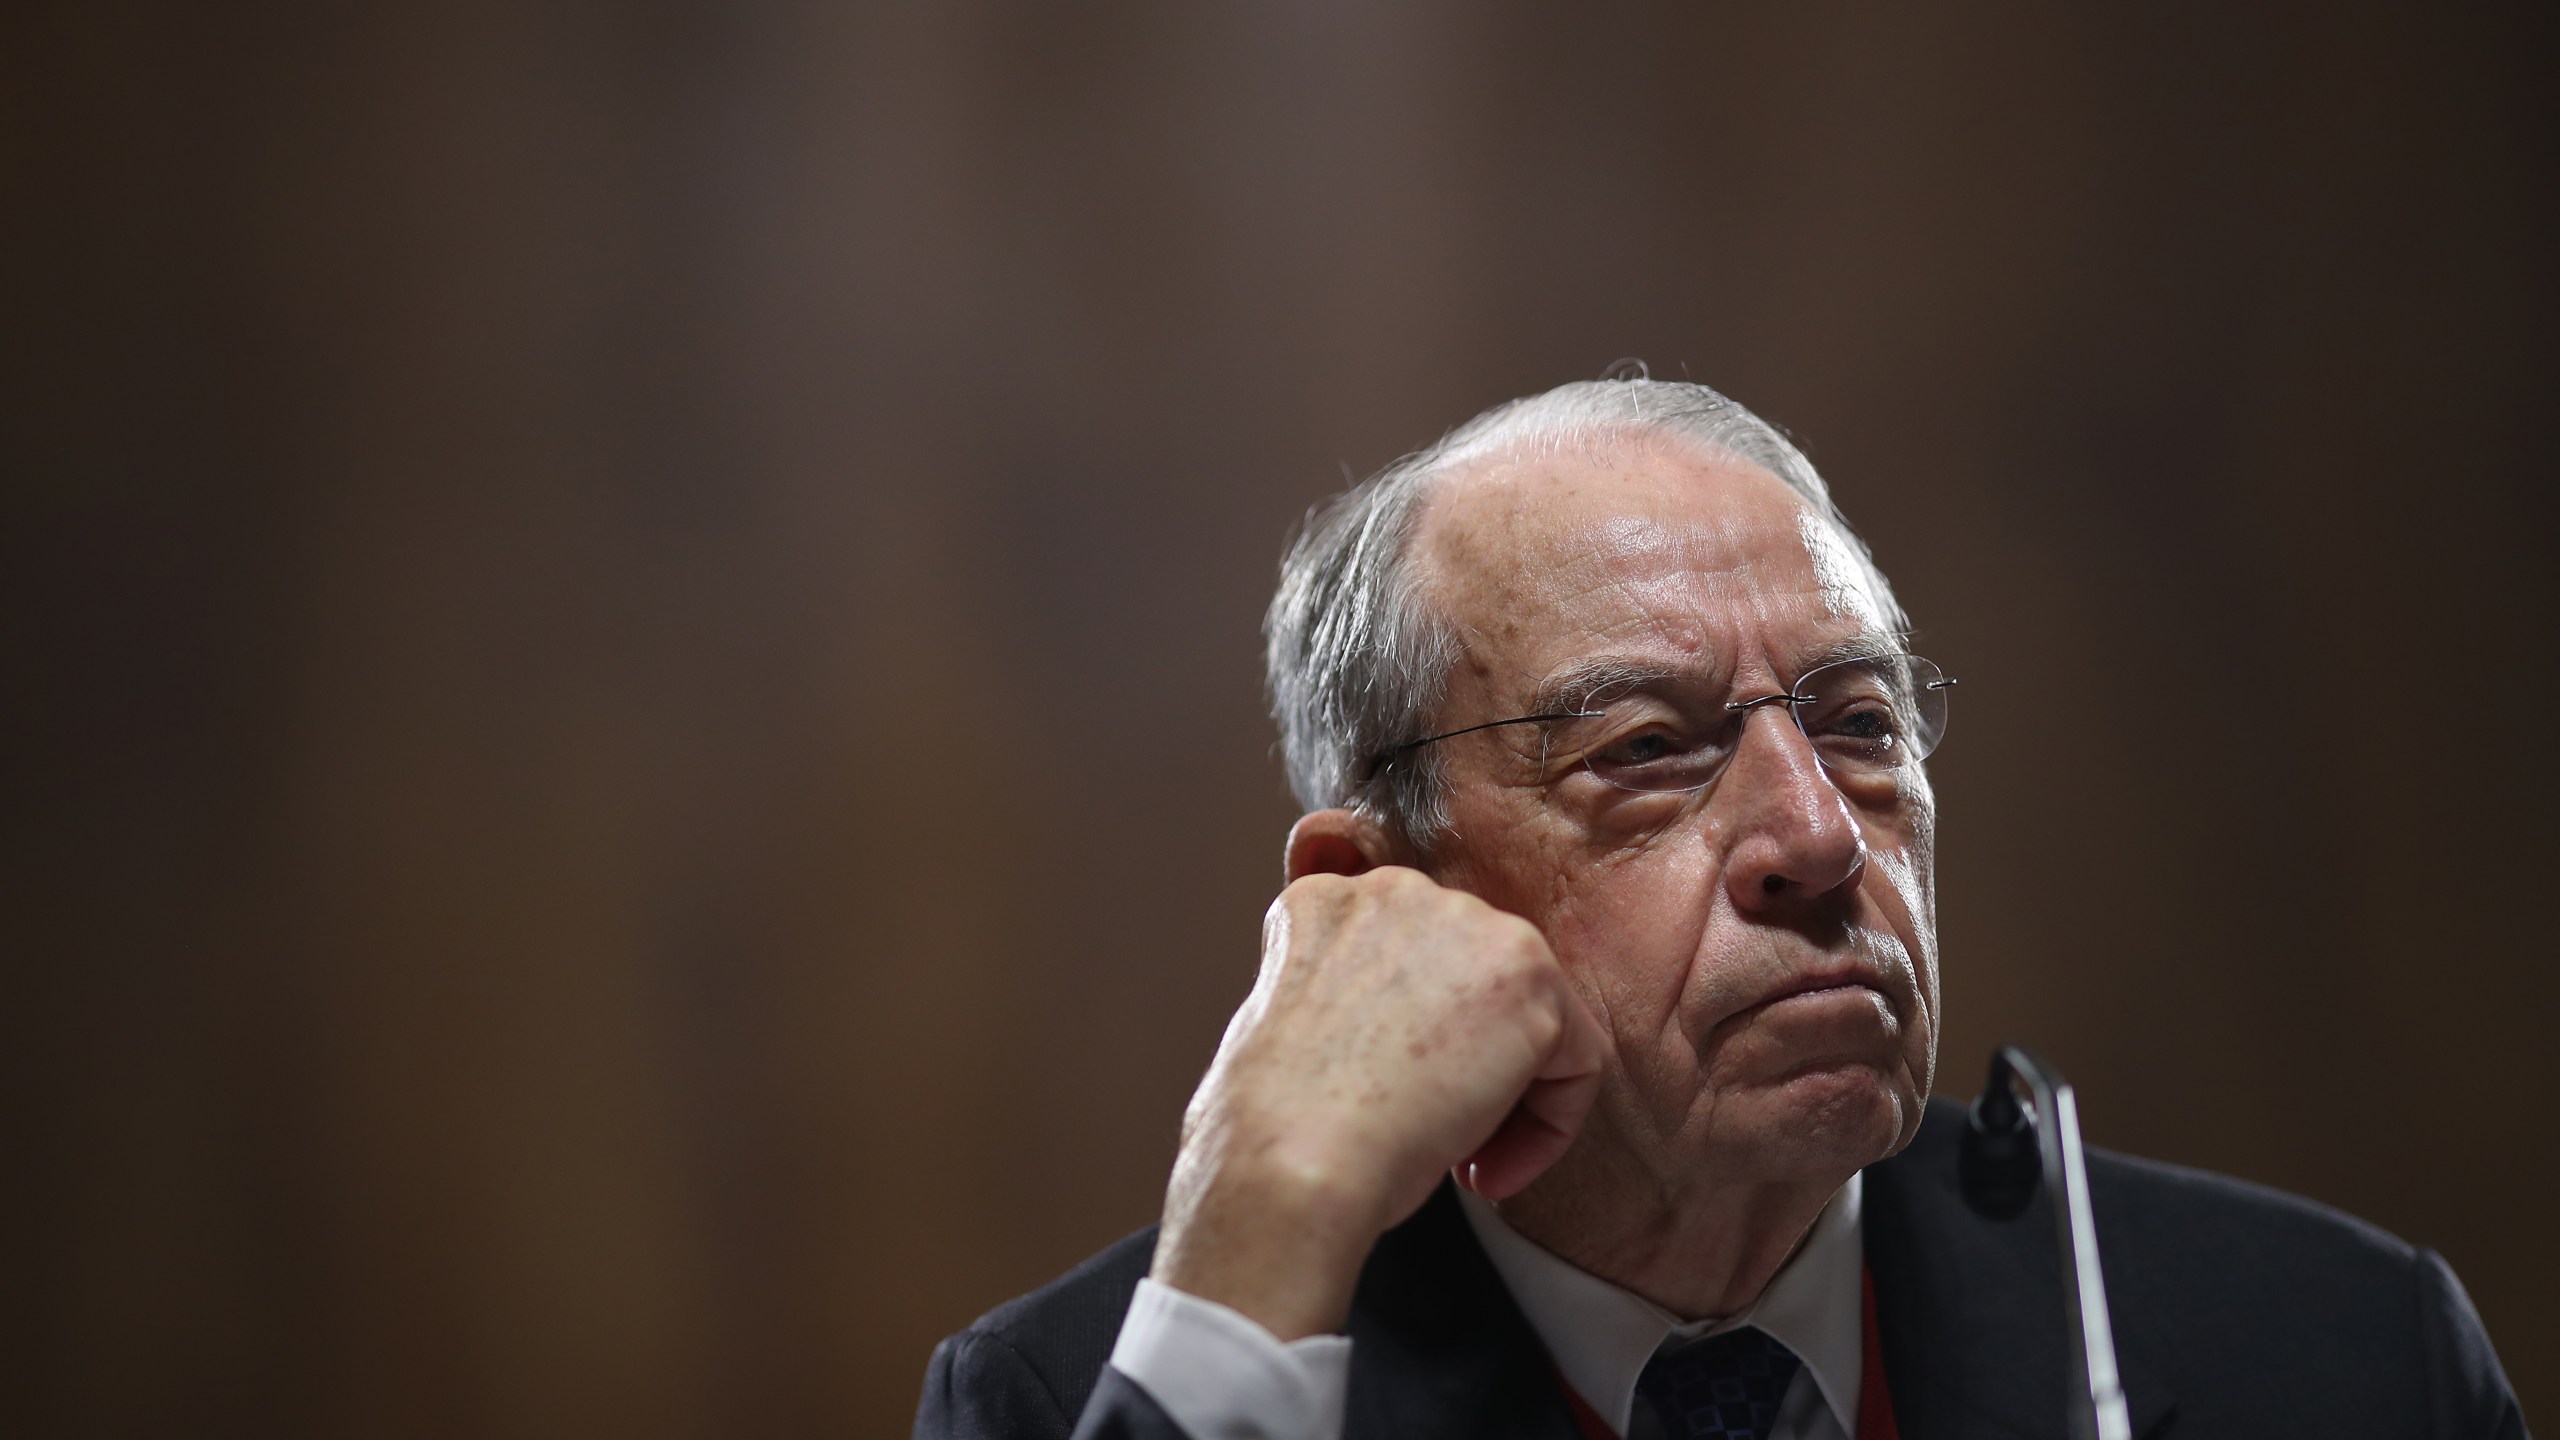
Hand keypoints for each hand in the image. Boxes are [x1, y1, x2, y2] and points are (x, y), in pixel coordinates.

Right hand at [1150, 865, 1607, 1339]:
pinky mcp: (1528, 978)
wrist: (1291, 1160)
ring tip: (1460, 1155)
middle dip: (1464, 1060)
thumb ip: (1343, 996)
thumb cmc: (1272, 1126)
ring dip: (1507, 1094)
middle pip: (1472, 979)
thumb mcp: (1281, 1025)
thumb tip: (1392, 1032)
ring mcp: (1468, 924)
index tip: (1391, 1099)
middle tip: (1430, 1132)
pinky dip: (1548, 1127)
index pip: (1406, 959)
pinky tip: (1488, 1169)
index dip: (1408, 1041)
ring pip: (1529, 1015)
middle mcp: (1399, 889)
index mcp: (1328, 900)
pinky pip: (1577, 1060)